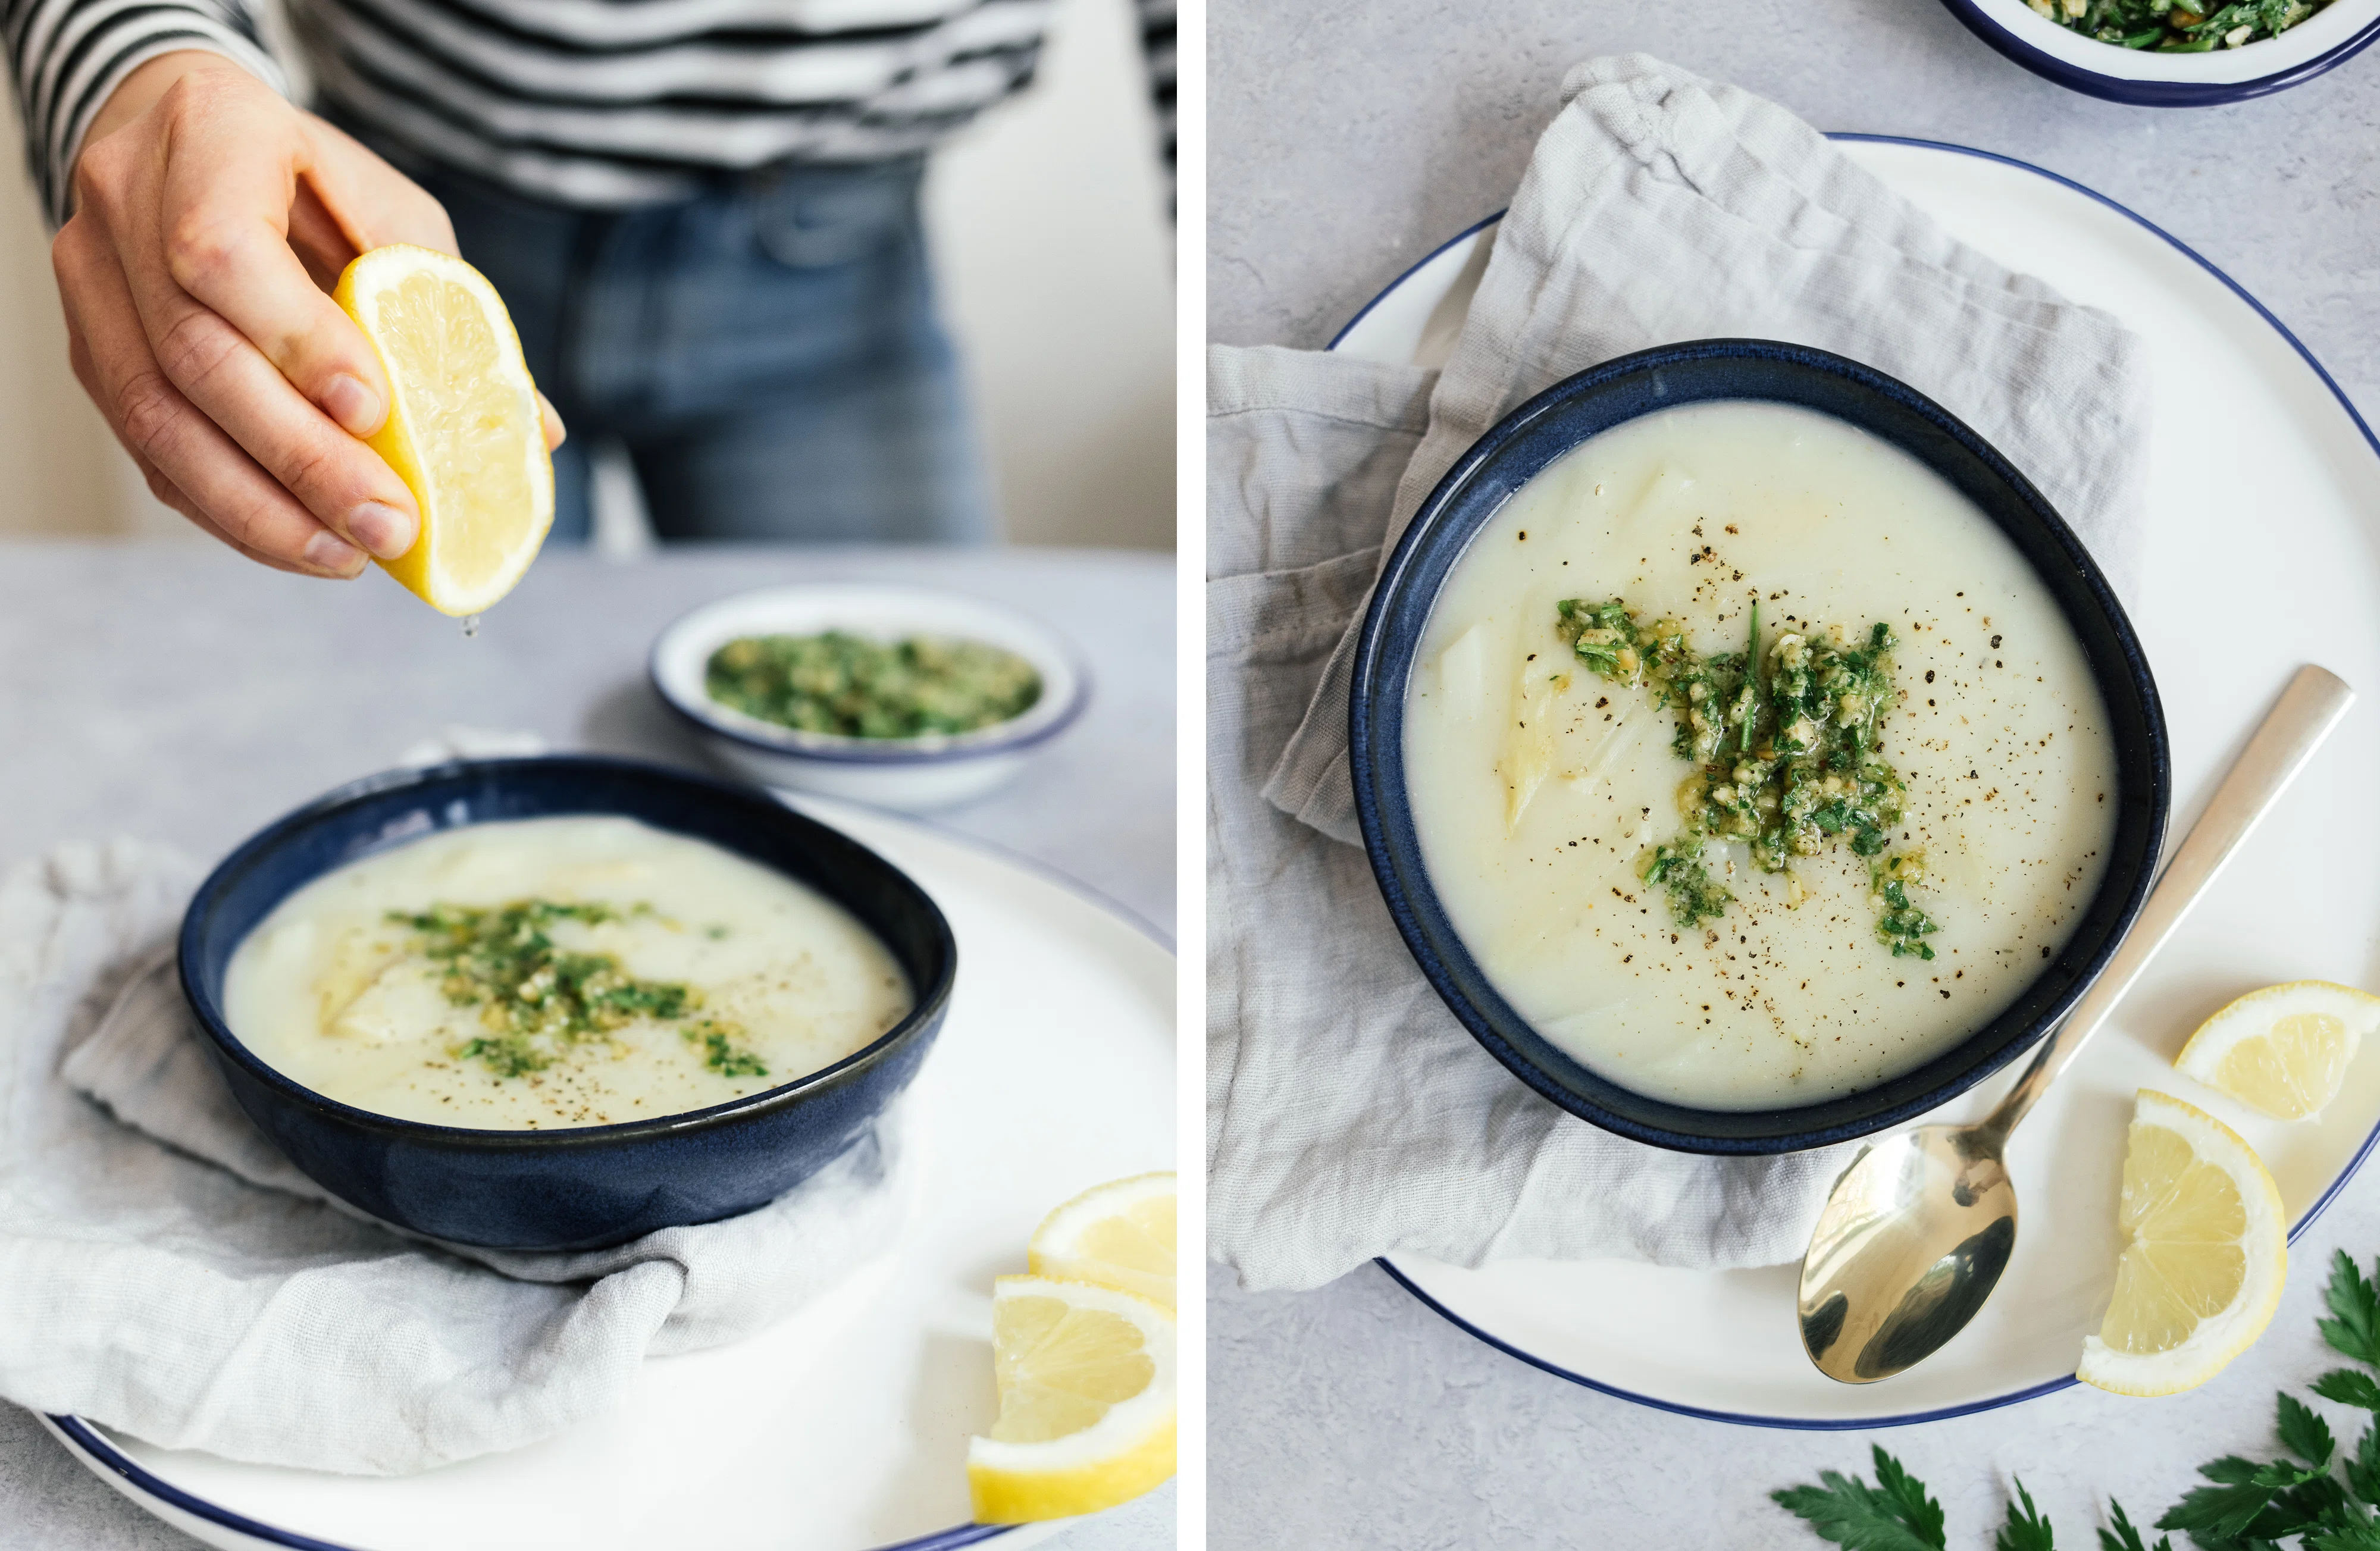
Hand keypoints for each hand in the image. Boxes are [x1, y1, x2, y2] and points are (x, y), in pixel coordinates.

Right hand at [54, 53, 564, 576]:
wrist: (186, 139)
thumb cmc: (308, 179)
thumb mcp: (391, 215)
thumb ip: (448, 308)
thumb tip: (534, 428)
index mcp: (209, 133)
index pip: (222, 252)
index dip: (298, 342)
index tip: (375, 412)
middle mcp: (126, 203)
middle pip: (195, 355)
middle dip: (301, 458)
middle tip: (390, 524)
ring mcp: (93, 282)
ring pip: (156, 418)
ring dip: (260, 507)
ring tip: (349, 554)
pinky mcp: (89, 351)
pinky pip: (147, 451)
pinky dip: (229, 510)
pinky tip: (301, 543)